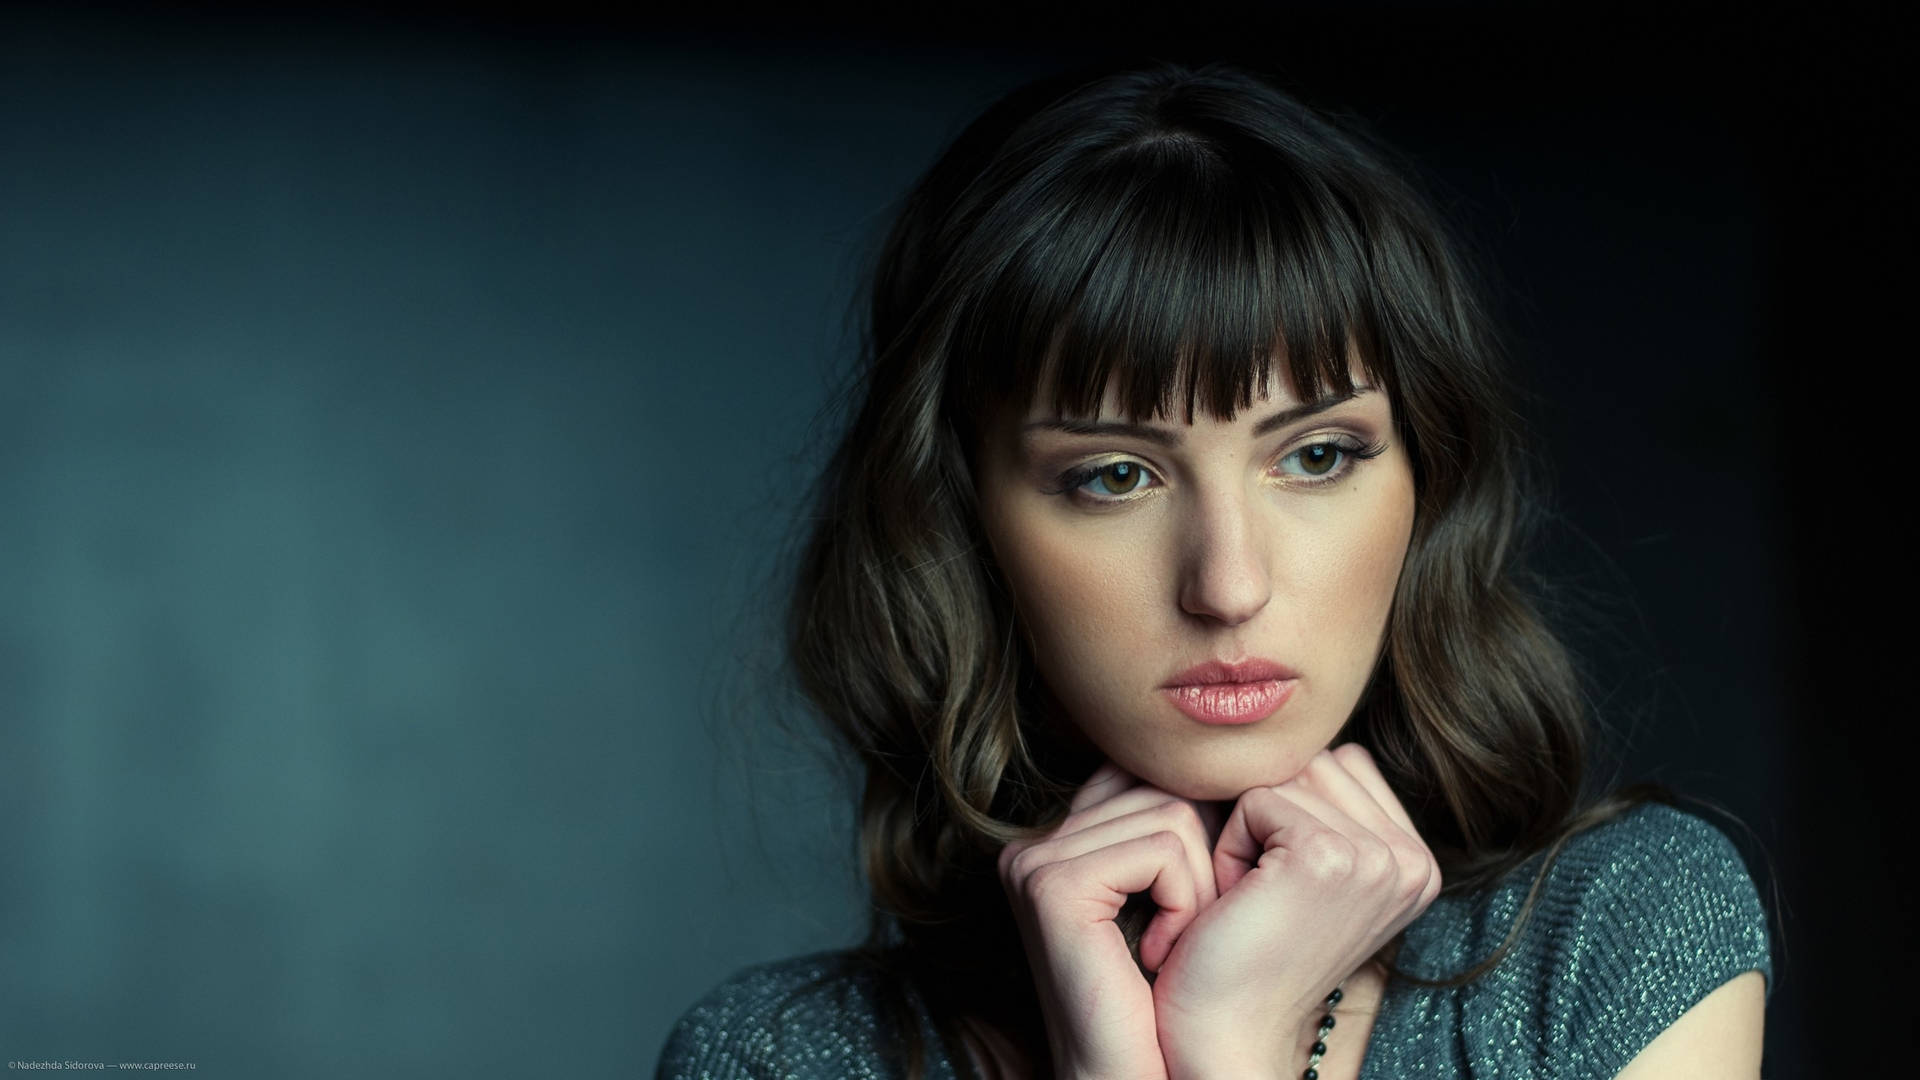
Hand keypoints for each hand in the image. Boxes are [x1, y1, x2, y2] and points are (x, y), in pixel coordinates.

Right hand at [997, 760, 1226, 1079]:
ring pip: (1173, 814)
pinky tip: (1162, 952)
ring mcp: (1034, 861)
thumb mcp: (1170, 897)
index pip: (1145, 775)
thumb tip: (1228, 764)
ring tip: (1174, 946)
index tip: (1199, 900)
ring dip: (1200, 888)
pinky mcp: (1053, 885)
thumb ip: (1172, 826)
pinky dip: (1186, 901)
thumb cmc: (1165, 1000)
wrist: (1138, 1079)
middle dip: (1202, 860)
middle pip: (1163, 788)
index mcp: (1052, 839)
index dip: (1196, 829)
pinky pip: (1164, 849)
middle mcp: (1031, 842)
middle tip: (1186, 934)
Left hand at [1150, 743, 1441, 1079]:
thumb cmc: (1250, 946)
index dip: (1290, 811)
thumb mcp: (1312, 876)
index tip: (1284, 887)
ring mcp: (1377, 858)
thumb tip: (1302, 729)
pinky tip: (1240, 900)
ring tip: (1253, 896)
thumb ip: (1331, 809)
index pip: (1339, 763)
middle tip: (1263, 893)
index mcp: (1417, 861)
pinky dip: (1230, 844)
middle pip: (1314, 761)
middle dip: (1269, 814)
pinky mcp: (1328, 856)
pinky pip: (1255, 798)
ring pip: (1285, 776)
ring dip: (1247, 828)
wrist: (1226, 1028)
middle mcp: (1412, 860)